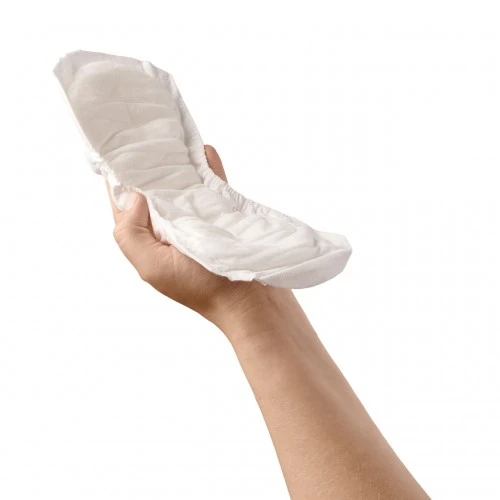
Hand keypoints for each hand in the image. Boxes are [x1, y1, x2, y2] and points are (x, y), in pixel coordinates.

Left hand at [107, 145, 282, 325]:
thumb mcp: (153, 267)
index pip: (126, 207)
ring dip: (179, 164)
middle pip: (155, 191)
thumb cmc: (202, 288)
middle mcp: (171, 229)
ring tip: (172, 139)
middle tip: (146, 138)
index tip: (118, 153)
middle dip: (150, 167)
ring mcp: (199, 220)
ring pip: (184, 186)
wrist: (251, 301)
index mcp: (150, 241)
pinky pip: (214, 185)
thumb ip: (132, 232)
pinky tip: (205, 150)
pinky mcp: (223, 214)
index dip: (119, 182)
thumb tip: (136, 195)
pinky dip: (209, 167)